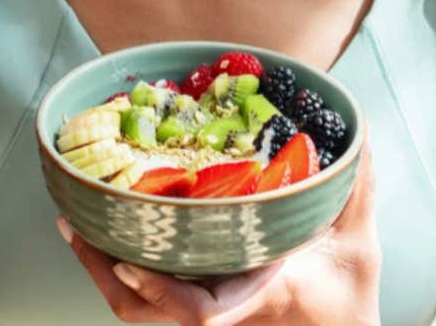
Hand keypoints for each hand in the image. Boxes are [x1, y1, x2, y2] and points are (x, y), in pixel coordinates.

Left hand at [58, 145, 381, 325]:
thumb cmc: (348, 298)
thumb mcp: (359, 244)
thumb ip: (355, 187)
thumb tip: (356, 128)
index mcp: (257, 296)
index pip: (200, 311)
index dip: (158, 289)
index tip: (127, 262)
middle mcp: (223, 312)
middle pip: (145, 311)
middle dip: (103, 271)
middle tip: (76, 222)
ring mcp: (208, 313)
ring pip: (139, 309)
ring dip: (103, 269)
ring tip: (79, 223)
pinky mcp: (200, 308)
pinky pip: (149, 298)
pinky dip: (122, 269)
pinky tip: (110, 235)